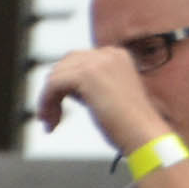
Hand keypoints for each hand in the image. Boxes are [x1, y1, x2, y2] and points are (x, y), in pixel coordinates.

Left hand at [38, 47, 168, 156]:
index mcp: (118, 56)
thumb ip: (92, 86)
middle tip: (51, 117)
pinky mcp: (86, 75)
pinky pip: (52, 85)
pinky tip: (51, 122)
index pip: (77, 61)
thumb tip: (63, 89)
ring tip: (51, 123)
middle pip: (63, 65)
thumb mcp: (110, 96)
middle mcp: (109, 53)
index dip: (64, 85)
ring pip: (55, 76)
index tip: (59, 110)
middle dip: (53, 91)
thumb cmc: (129, 124)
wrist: (142, 134)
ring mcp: (98, 62)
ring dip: (47, 100)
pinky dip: (45, 103)